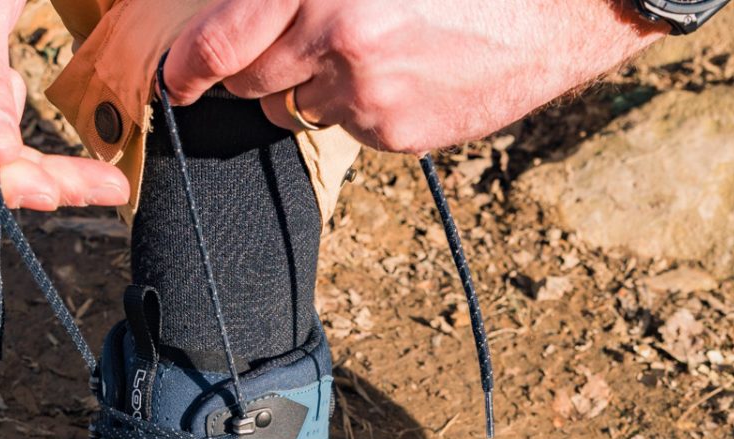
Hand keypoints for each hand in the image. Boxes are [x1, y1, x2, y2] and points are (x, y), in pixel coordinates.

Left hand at [164, 0, 664, 153]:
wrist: (556, 6)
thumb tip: (241, 19)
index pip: (221, 39)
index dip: (188, 66)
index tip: (176, 80)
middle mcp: (333, 33)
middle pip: (250, 79)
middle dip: (256, 69)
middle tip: (292, 47)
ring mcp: (365, 91)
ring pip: (296, 108)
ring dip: (311, 87)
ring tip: (369, 49)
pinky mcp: (397, 131)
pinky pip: (348, 128)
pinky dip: (362, 107)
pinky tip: (406, 72)